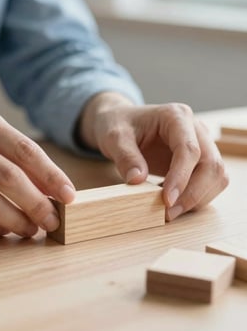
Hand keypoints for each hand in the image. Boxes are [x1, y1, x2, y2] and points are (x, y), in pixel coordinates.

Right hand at [0, 106, 74, 236]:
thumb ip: (12, 153)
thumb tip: (49, 186)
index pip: (26, 150)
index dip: (51, 176)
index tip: (69, 196)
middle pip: (9, 177)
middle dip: (37, 203)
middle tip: (53, 221)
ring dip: (15, 221)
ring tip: (31, 229)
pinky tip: (3, 231)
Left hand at [78, 92, 228, 220]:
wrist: (120, 122)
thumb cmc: (118, 124)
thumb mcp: (114, 137)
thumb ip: (125, 156)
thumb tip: (137, 180)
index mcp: (176, 116)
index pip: (189, 149)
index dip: (181, 177)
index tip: (166, 201)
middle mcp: (195, 129)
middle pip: (211, 164)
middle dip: (193, 194)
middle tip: (168, 214)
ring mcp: (201, 144)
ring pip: (216, 176)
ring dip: (197, 198)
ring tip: (168, 210)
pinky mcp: (200, 160)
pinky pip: (209, 182)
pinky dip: (195, 197)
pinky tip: (171, 201)